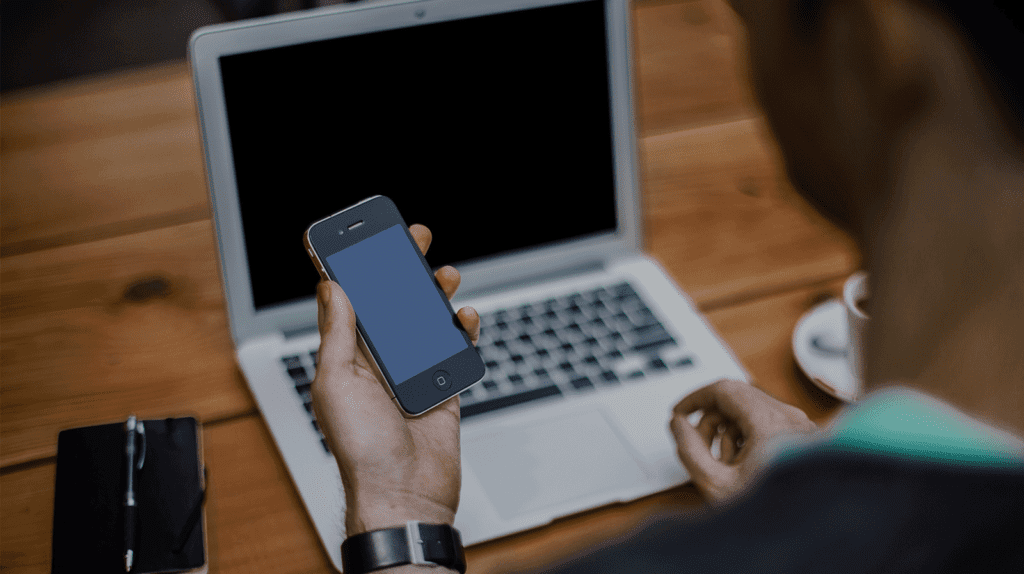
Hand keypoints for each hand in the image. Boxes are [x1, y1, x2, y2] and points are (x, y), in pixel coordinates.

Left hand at [311, 224, 479, 535]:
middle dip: (401, 268)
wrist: (405, 494)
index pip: (349, 302)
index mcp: (347, 357)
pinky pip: (455, 349)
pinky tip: (463, 317)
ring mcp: (413, 372)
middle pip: (391, 303)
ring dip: (434, 294)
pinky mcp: (443, 386)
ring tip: (444, 274)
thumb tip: (332, 287)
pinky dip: (462, 330)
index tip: (361, 237)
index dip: (354, 268)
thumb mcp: (336, 382)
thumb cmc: (362, 449)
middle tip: (412, 238)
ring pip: (426, 320)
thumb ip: (338, 333)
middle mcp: (378, 361)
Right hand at [669, 379, 816, 502]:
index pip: (724, 390)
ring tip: (725, 465)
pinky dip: (747, 438)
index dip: (694, 399)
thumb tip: (679, 424)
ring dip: (728, 432)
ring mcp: (800, 426)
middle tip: (698, 446)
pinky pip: (767, 424)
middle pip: (736, 399)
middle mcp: (790, 418)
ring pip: (751, 412)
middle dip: (711, 421)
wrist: (809, 532)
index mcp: (770, 423)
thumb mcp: (716, 484)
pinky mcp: (804, 437)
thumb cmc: (775, 515)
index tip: (679, 413)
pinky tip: (744, 467)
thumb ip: (689, 449)